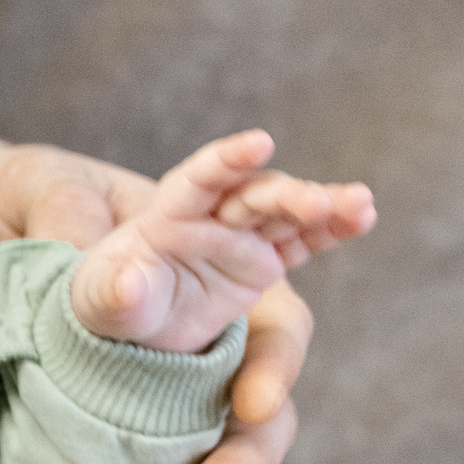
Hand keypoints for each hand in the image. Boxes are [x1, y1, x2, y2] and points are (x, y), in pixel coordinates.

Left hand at [0, 141, 343, 463]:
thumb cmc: (9, 201)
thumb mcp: (40, 191)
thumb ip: (80, 220)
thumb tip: (119, 282)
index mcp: (212, 268)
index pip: (272, 318)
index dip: (277, 363)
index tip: (256, 403)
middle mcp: (203, 341)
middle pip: (257, 409)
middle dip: (246, 463)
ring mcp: (160, 401)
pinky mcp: (111, 448)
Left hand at [70, 130, 372, 353]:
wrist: (125, 320)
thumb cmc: (107, 299)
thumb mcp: (100, 300)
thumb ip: (114, 292)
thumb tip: (128, 285)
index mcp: (168, 213)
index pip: (199, 179)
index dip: (227, 160)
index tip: (258, 143)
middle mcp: (211, 216)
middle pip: (253, 196)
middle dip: (285, 196)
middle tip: (316, 201)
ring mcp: (242, 236)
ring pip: (287, 213)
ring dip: (324, 206)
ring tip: (362, 205)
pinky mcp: (263, 261)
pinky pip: (302, 241)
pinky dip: (332, 229)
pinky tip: (362, 217)